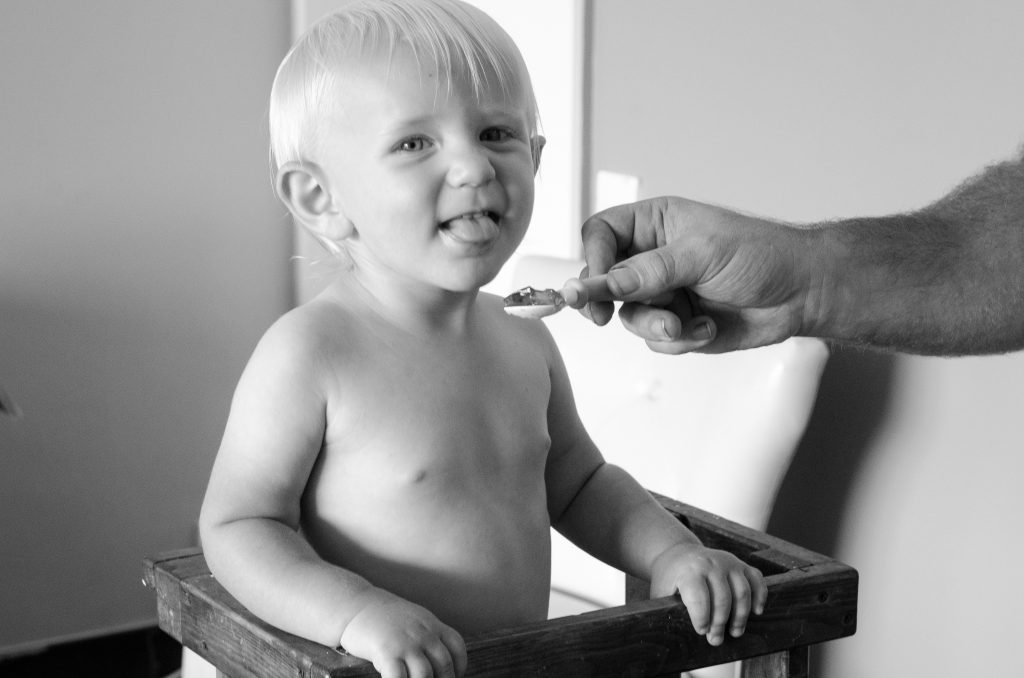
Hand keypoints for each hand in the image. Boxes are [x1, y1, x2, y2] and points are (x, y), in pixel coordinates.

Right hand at [339, 589, 467, 677]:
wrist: (355, 605)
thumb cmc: (383, 617)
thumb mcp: (413, 619)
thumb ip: (427, 635)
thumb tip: (436, 659)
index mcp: (432, 624)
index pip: (457, 648)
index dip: (459, 667)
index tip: (453, 676)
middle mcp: (423, 633)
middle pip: (444, 665)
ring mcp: (406, 643)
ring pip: (424, 675)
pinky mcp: (387, 651)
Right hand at [567, 196, 814, 353]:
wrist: (802, 294)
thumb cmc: (761, 256)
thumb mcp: (699, 255)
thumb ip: (646, 272)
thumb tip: (598, 283)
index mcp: (654, 224)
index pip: (601, 235)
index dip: (593, 261)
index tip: (593, 287)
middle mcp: (652, 258)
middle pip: (604, 281)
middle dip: (609, 302)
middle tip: (602, 318)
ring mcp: (663, 293)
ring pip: (628, 317)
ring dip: (654, 325)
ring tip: (685, 323)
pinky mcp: (677, 323)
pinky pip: (654, 340)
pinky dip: (679, 339)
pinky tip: (708, 327)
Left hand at [649, 542, 766, 645]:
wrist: (679, 554)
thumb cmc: (670, 578)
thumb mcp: (661, 591)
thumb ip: (665, 610)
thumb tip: (669, 636)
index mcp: (688, 571)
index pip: (699, 597)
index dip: (701, 618)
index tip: (701, 631)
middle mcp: (710, 564)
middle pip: (723, 598)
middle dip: (720, 624)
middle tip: (715, 640)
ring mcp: (728, 562)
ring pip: (743, 592)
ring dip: (741, 616)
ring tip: (735, 632)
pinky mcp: (741, 564)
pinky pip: (757, 579)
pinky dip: (760, 596)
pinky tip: (756, 611)